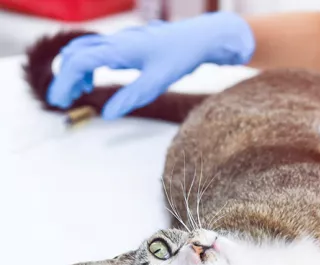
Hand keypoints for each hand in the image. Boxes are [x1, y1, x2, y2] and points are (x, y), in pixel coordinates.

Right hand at [47, 12, 254, 119]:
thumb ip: (131, 98)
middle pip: (76, 54)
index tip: (59, 102)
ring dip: (77, 69)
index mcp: (119, 48)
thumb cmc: (182, 57)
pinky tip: (97, 77)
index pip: (79, 62)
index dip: (64, 82)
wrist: (202, 37)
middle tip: (63, 100)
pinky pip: (100, 49)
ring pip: (86, 49)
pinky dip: (91, 63)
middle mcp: (117, 41)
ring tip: (80, 92)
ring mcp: (123, 40)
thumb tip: (107, 114)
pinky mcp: (130, 43)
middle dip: (65, 77)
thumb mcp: (157, 82)